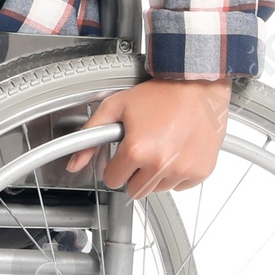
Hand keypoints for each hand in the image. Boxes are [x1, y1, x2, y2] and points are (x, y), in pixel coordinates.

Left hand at [64, 76, 231, 198]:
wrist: (197, 84)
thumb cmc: (160, 93)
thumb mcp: (115, 107)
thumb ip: (89, 137)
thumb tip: (74, 163)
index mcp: (136, 150)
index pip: (113, 179)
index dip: (115, 165)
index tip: (122, 153)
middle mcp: (160, 164)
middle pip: (134, 190)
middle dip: (134, 173)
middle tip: (142, 150)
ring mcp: (182, 170)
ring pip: (157, 189)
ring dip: (155, 175)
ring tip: (161, 147)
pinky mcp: (200, 171)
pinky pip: (180, 186)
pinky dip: (177, 174)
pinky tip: (176, 151)